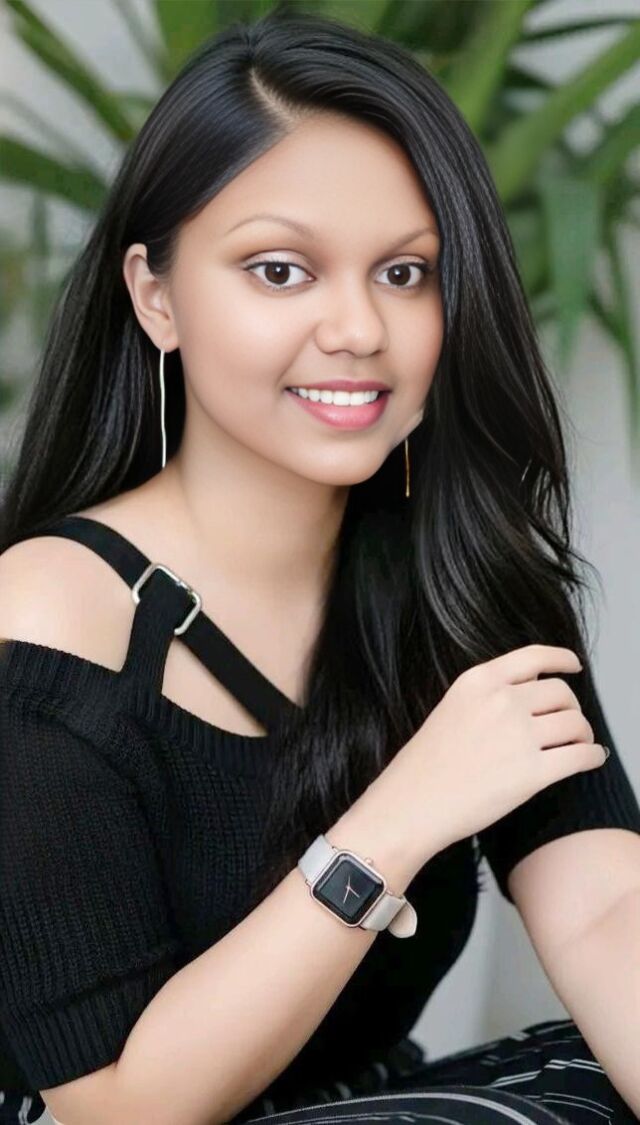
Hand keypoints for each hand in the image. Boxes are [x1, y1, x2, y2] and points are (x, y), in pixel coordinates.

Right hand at [386, 644, 606, 860]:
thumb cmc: (426, 765)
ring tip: (579, 744)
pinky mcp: (532, 772)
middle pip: (561, 693)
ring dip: (583, 734)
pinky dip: (593, 756)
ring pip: (575, 724)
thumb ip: (490, 695)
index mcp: (479, 681)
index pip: (534, 657)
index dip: (562, 659)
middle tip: (570, 724)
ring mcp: (518, 736)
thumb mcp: (453, 708)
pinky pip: (580, 756)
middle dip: (571, 708)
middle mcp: (502, 701)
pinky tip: (591, 759)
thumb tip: (535, 692)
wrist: (410, 804)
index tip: (573, 666)